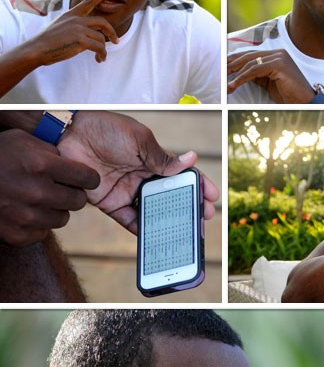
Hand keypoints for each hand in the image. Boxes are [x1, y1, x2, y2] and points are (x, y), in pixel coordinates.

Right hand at [0, 130, 99, 246]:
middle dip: (72, 194)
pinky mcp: (16, 234)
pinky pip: (42, 234)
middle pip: (78, 201)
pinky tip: (26, 212)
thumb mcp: (21, 140)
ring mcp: (26, 216)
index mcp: (41, 165)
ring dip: (55, 210)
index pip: (87, 178)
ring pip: (62, 219)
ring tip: (39, 199)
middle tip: (60, 188)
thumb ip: (49, 149)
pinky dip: (37, 225)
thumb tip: (73, 160)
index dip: (88, 178)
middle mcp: (37, 192)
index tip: (85, 179)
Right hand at [35, 0, 119, 64]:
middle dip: (112, 32)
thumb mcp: (62, 26)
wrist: (37, 49)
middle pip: (102, 22)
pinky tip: (99, 59)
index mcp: (72, 13)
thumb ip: (76, 25)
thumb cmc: (49, 41)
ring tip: (101, 57)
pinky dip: (102, 54)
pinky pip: (99, 47)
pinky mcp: (80, 40)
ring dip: (103, 49)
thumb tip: (92, 34)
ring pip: (101, 38)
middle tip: (116, 41)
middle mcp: (77, 19)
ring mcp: (79, 28)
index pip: (90, 1)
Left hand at [57, 111, 218, 233]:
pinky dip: (141, 229)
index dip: (197, 184)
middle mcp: (141, 175)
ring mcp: (126, 190)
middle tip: (203, 219)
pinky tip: (154, 237)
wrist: (69, 136)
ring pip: (152, 210)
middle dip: (188, 207)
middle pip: (169, 195)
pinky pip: (128, 219)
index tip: (212, 196)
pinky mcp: (109, 202)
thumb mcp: (138, 139)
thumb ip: (162, 157)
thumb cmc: (104, 129)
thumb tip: (191, 160)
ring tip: (183, 232)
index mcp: (151, 158)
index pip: (180, 174)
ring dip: (167, 221)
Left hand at [228, 49, 314, 102]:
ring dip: (235, 74)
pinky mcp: (279, 64)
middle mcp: (278, 53)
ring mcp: (280, 57)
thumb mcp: (269, 82)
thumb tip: (239, 74)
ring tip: (225, 85)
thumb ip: (257, 75)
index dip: (235, 60)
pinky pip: (255, 70)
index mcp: (276, 54)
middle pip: (248, 56)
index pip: (251, 54)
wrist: (305, 101)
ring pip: (250, 63)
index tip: (222, 68)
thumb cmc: (288, 94)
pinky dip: (242, 77)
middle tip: (219, 73)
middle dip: (231, 64)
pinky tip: (234, 84)